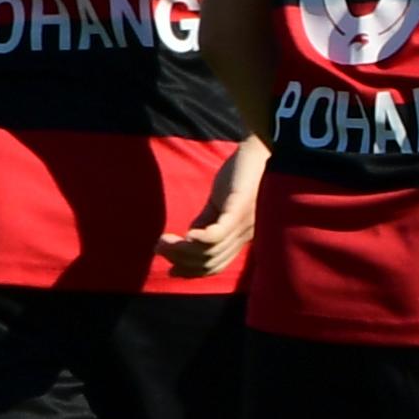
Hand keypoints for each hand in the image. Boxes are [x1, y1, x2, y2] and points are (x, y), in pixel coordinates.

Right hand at [161, 142, 264, 281]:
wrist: (260, 147)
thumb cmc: (241, 173)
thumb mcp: (219, 202)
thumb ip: (205, 220)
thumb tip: (187, 238)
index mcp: (242, 235)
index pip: (217, 264)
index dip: (192, 271)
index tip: (171, 270)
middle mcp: (246, 234)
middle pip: (211, 261)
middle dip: (181, 260)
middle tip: (158, 248)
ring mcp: (244, 222)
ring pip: (210, 250)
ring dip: (181, 250)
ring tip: (162, 242)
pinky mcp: (240, 207)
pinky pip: (219, 233)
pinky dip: (199, 239)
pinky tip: (185, 236)